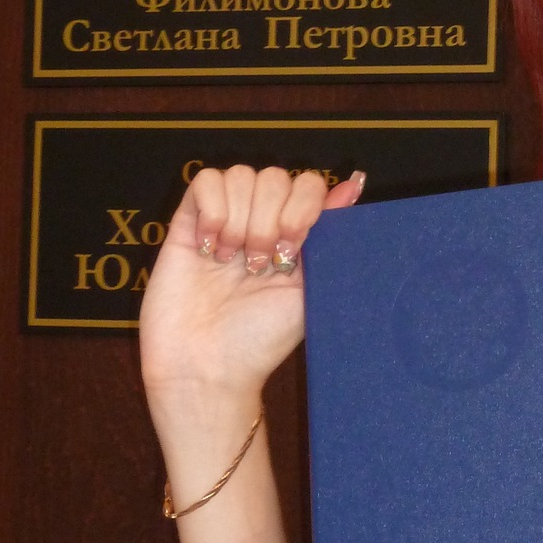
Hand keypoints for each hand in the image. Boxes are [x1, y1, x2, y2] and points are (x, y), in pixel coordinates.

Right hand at [139, 163, 363, 406]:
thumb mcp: (311, 291)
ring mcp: (223, 222)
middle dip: (270, 219)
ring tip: (233, 260)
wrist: (207, 367)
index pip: (308, 185)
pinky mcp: (188, 224)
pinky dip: (212, 208)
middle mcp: (259, 224)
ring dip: (241, 217)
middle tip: (259, 264)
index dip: (302, 207)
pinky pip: (204, 180)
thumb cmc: (259, 340)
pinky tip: (210, 246)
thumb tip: (354, 184)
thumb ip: (331, 236)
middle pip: (275, 177)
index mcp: (293, 238)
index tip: (291, 249)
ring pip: (241, 174)